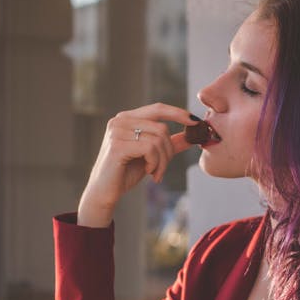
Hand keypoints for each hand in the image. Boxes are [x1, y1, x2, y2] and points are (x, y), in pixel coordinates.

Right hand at [78, 103, 196, 226]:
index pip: (157, 108)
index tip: (195, 121)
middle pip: (162, 127)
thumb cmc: (125, 172)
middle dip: (169, 151)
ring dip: (163, 161)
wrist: (105, 192)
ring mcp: (117, 131)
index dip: (178, 113)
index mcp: (127, 118)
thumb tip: (191, 136)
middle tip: (163, 168)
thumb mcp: (151, 155)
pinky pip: (150, 149)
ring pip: (158, 139)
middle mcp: (120, 120)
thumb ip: (169, 143)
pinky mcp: (117, 145)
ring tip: (155, 173)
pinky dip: (155, 163)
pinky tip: (148, 172)